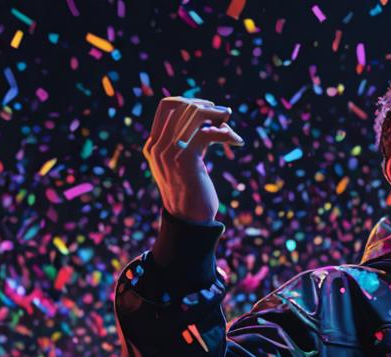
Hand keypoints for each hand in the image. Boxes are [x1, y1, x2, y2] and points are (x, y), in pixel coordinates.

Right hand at [142, 96, 245, 223]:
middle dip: (206, 106)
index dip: (189, 100)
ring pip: (193, 114)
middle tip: (224, 114)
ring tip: (230, 123)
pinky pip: (208, 133)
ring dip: (217, 115)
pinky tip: (236, 142)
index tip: (208, 107)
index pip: (166, 106)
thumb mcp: (182, 166)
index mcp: (153, 146)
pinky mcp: (186, 159)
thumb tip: (206, 123)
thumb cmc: (191, 194)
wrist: (189, 221)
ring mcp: (169, 152)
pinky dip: (226, 134)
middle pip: (180, 105)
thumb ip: (184, 145)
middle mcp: (158, 146)